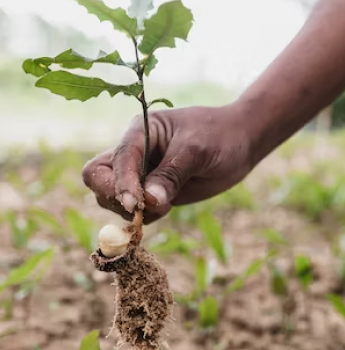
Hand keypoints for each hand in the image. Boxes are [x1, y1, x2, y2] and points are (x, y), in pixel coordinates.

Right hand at [82, 104, 252, 223]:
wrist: (241, 142)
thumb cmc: (219, 136)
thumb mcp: (197, 151)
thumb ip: (171, 175)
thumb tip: (148, 202)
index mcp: (139, 132)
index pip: (116, 161)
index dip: (121, 184)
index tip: (136, 205)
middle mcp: (134, 153)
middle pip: (99, 178)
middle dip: (113, 197)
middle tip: (142, 210)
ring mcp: (142, 174)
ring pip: (112, 198)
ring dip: (130, 211)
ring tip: (165, 206)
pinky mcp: (153, 192)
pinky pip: (135, 211)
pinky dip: (143, 217)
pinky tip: (166, 210)